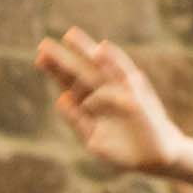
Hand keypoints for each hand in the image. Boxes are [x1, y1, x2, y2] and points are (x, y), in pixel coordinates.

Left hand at [37, 28, 185, 172]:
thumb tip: (61, 98)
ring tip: (70, 35)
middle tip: (43, 44)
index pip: (68, 82)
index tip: (39, 58)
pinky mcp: (136, 91)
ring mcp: (119, 89)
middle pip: (79, 70)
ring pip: (99, 66)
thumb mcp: (93, 139)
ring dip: (86, 50)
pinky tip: (101, 49)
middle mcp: (103, 91)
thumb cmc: (123, 151)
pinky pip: (124, 72)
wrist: (154, 158)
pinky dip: (114, 60)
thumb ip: (77, 120)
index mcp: (89, 102)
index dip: (55, 70)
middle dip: (63, 58)